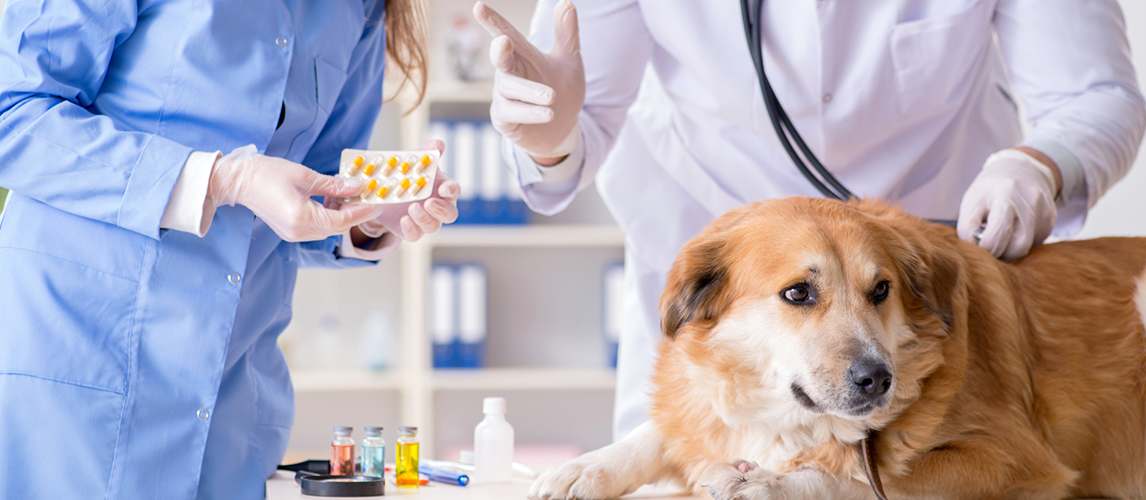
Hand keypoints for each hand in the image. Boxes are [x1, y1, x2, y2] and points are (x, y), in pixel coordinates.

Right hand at [208, 145, 381, 241]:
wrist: (238, 180)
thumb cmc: (266, 174)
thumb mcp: (305, 176)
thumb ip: (334, 185)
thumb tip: (358, 187)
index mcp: (302, 219)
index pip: (342, 221)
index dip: (362, 212)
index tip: (377, 203)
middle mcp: (298, 232)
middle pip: (337, 227)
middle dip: (354, 212)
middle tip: (366, 195)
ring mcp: (293, 234)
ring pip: (328, 228)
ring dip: (341, 213)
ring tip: (347, 193)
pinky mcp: (290, 231)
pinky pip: (317, 227)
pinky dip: (328, 215)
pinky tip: (331, 199)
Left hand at [327, 140, 460, 243]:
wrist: (385, 191)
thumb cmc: (407, 175)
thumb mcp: (414, 162)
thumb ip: (426, 154)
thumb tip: (438, 144)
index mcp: (442, 189)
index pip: (454, 191)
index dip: (452, 190)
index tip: (444, 188)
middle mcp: (438, 208)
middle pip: (450, 214)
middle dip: (441, 209)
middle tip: (429, 202)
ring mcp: (425, 221)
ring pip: (433, 226)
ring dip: (425, 218)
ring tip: (412, 207)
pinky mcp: (410, 231)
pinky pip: (415, 236)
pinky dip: (411, 229)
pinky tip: (404, 220)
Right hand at [473, 0, 583, 160]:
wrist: (563, 127)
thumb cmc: (562, 88)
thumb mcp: (570, 61)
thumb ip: (567, 33)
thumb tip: (566, 2)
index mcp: (521, 54)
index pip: (506, 33)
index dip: (493, 21)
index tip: (479, 7)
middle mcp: (508, 73)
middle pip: (500, 58)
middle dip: (500, 51)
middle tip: (503, 42)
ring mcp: (504, 96)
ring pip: (511, 88)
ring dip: (531, 91)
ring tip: (552, 97)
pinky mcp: (505, 119)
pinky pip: (513, 113)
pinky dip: (531, 113)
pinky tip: (549, 114)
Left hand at [957, 149, 1057, 260]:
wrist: (1020, 168)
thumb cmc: (990, 189)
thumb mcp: (971, 202)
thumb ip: (968, 229)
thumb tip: (976, 252)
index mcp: (1005, 196)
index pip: (997, 237)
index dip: (984, 249)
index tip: (978, 244)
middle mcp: (1030, 203)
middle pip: (1018, 248)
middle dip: (1001, 253)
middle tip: (990, 245)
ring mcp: (1044, 212)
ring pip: (1027, 247)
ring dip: (1011, 248)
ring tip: (1001, 232)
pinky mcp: (1051, 219)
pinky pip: (1035, 242)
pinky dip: (1021, 241)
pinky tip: (1015, 226)